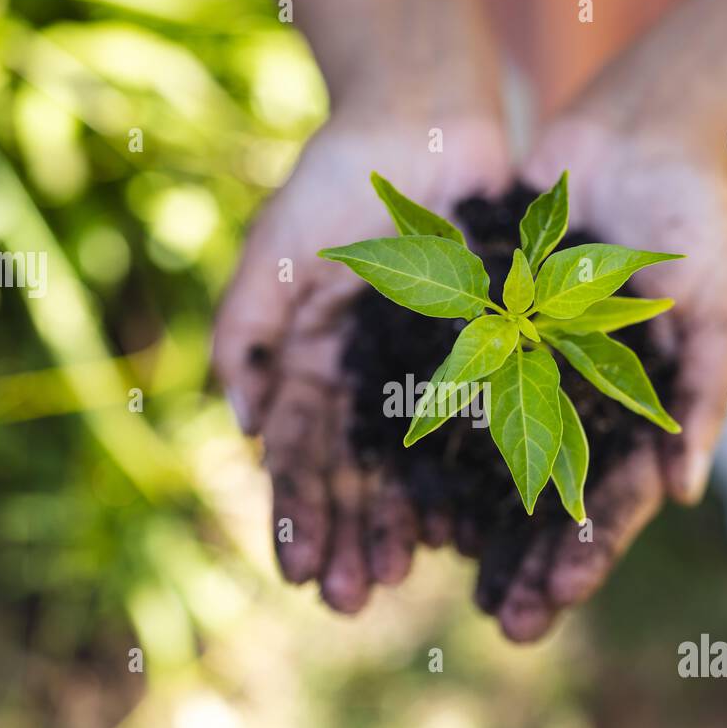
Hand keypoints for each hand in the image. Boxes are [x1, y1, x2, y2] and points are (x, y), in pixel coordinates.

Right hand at [213, 113, 509, 611]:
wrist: (428, 125)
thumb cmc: (339, 180)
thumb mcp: (276, 249)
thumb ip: (247, 327)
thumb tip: (242, 422)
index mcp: (310, 361)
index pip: (296, 452)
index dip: (294, 512)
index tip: (294, 572)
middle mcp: (364, 380)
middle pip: (350, 475)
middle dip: (343, 537)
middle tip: (345, 602)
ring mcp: (424, 373)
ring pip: (408, 466)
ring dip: (395, 525)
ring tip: (394, 580)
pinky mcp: (484, 357)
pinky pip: (472, 430)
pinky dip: (462, 478)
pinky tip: (457, 528)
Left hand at [483, 118, 726, 640]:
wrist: (635, 138)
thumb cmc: (696, 220)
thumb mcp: (716, 308)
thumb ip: (704, 392)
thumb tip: (684, 491)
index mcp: (640, 412)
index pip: (613, 500)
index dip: (586, 554)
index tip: (554, 603)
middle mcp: (580, 403)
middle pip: (549, 499)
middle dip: (528, 562)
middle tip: (502, 625)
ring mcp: (530, 370)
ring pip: (493, 460)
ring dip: (472, 520)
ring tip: (439, 573)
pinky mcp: (486, 329)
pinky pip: (454, 392)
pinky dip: (432, 439)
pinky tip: (405, 488)